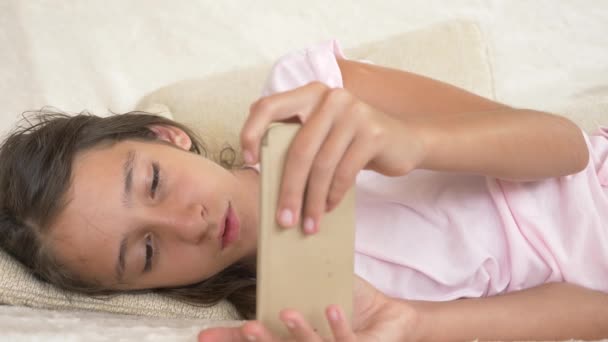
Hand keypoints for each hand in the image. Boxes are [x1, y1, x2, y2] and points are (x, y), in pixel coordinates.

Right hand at [197, 275, 418, 341]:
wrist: (385, 315)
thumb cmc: (346, 301)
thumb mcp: (315, 282)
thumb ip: (293, 272)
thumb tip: (269, 245)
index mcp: (291, 334)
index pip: (256, 339)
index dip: (229, 340)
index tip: (203, 338)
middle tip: (248, 328)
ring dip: (298, 334)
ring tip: (288, 313)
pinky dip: (336, 327)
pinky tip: (331, 309)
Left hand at [240, 82, 425, 232]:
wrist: (404, 141)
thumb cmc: (352, 143)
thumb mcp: (323, 135)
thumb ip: (297, 141)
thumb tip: (264, 178)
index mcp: (309, 94)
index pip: (269, 106)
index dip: (252, 132)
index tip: (249, 162)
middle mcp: (330, 98)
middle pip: (298, 149)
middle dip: (288, 190)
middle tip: (284, 220)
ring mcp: (354, 112)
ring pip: (321, 166)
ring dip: (312, 201)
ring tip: (308, 224)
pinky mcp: (373, 132)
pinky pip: (344, 172)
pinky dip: (333, 195)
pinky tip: (328, 208)